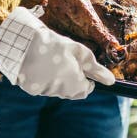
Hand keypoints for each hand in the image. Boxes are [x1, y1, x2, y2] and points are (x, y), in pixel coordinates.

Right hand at [0, 7, 114, 99]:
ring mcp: (44, 92)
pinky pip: (42, 87)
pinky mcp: (30, 89)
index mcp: (75, 86)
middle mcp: (61, 93)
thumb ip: (96, 70)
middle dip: (72, 79)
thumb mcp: (81, 54)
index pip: (87, 90)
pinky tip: (40, 65)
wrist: (24, 45)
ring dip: (57, 79)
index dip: (87, 78)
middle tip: (66, 61)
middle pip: (72, 91)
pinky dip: (43, 79)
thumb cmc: (56, 47)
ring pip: (57, 89)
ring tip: (51, 60)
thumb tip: (111, 81)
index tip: (82, 67)